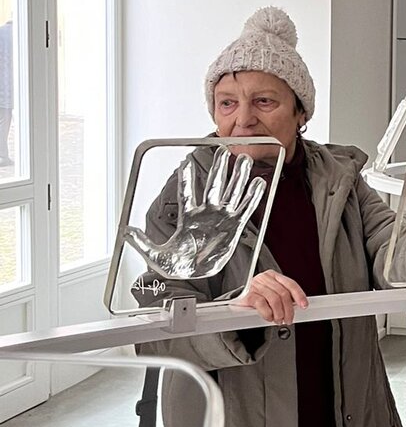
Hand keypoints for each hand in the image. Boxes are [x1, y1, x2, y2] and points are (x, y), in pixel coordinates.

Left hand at [124, 150, 266, 280]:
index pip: (187, 193)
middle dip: (219, 168)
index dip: (187, 178)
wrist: (196, 277)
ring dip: (239, 176)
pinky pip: (246, 209)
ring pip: (232, 193)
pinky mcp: (235, 227)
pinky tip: (258, 183)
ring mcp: (222, 219)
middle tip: (224, 150)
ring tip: (245, 160)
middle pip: (214, 185)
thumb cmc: (178, 267)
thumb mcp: (155, 255)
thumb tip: (126, 232)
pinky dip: (253, 196)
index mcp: (188, 218)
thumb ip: (141, 242)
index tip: (185, 162)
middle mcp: (207, 214)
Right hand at [234, 270, 307, 324]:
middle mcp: (265, 279)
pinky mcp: (248, 295)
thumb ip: (284, 297)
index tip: (304, 305)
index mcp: (273, 276)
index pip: (290, 284)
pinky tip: (269, 317)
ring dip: (279, 313)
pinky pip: (262, 304)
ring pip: (274, 300)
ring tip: (278, 320)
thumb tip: (298, 306)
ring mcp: (255, 286)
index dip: (299, 295)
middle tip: (288, 319)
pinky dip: (268, 314)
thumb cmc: (258, 297)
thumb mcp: (273, 294)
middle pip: (283, 293)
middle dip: (289, 309)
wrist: (238, 300)